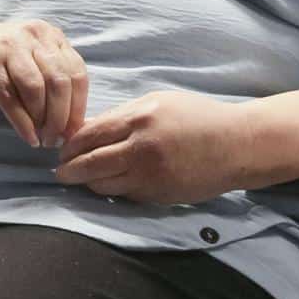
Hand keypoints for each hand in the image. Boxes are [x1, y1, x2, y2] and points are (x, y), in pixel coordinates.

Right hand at [0, 17, 87, 147]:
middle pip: (58, 81)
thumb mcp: (33, 58)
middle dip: (61, 116)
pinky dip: (21, 122)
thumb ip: (54, 80)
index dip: (79, 105)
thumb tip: (75, 123)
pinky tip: (28, 136)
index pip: (76, 72)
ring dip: (42, 119)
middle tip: (57, 139)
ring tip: (43, 138)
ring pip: (35, 88)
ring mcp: (6, 47)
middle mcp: (31, 36)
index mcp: (50, 35)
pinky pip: (8, 97)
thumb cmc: (1, 58)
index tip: (75, 130)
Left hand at [55, 90, 253, 204]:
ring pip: (102, 185)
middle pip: (88, 164)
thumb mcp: (160, 102)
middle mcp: (142, 149)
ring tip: (83, 179)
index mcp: (141, 119)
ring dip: (88, 183)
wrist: (237, 145)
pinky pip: (124, 194)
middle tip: (61, 173)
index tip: (62, 150)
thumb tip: (89, 130)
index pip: (90, 135)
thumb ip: (124, 115)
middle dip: (68, 170)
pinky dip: (114, 189)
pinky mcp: (157, 196)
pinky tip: (114, 182)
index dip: (70, 145)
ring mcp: (149, 176)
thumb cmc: (199, 118)